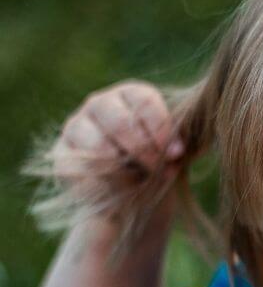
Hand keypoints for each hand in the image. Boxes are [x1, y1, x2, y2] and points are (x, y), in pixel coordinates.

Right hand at [50, 80, 184, 192]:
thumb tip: (175, 152)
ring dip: (123, 168)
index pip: (145, 102)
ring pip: (97, 145)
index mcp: (131, 95)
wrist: (135, 191)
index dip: (162, 130)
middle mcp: (100, 104)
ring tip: (139, 182)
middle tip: (157, 170)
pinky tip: (117, 190)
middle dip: (143, 150)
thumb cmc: (157, 162)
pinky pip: (79, 168)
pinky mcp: (62, 153)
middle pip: (120, 122)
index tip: (176, 154)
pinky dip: (102, 182)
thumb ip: (173, 147)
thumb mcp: (170, 152)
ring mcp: (77, 126)